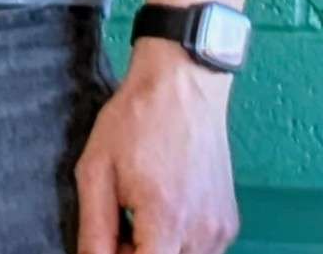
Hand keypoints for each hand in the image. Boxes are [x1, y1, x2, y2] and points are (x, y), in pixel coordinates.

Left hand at [77, 42, 238, 253]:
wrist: (182, 85)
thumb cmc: (137, 119)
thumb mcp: (96, 169)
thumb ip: (94, 228)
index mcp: (166, 222)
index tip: (108, 241)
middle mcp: (201, 234)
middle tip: (118, 227)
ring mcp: (220, 231)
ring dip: (157, 251)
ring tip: (138, 213)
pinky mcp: (228, 224)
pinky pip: (200, 251)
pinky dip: (177, 243)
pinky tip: (162, 210)